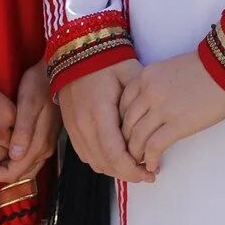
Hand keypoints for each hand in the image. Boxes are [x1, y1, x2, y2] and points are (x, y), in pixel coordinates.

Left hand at [0, 61, 57, 184]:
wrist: (55, 70)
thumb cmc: (38, 84)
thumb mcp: (28, 104)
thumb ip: (23, 131)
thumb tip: (14, 156)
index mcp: (39, 145)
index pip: (14, 173)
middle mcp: (44, 150)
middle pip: (19, 175)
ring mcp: (46, 144)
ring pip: (24, 168)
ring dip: (5, 167)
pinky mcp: (44, 137)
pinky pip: (28, 158)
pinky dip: (13, 160)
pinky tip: (1, 149)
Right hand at [55, 59, 150, 182]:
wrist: (77, 49)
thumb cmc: (107, 60)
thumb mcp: (131, 73)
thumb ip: (142, 99)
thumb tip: (155, 125)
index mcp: (99, 113)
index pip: (115, 155)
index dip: (133, 170)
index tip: (151, 173)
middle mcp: (83, 125)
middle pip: (105, 164)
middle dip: (127, 174)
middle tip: (147, 172)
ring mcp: (73, 127)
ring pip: (94, 162)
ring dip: (114, 169)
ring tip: (134, 164)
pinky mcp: (69, 127)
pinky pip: (85, 155)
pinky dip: (101, 160)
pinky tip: (117, 155)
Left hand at [118, 51, 224, 172]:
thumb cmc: (206, 68)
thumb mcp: (171, 69)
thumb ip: (156, 86)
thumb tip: (151, 109)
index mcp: (146, 76)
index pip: (122, 105)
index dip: (122, 123)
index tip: (128, 134)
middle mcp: (148, 91)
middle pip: (126, 123)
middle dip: (126, 142)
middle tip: (132, 154)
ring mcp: (161, 108)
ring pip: (136, 138)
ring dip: (136, 155)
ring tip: (141, 164)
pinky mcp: (177, 124)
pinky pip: (154, 146)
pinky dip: (151, 159)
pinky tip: (154, 166)